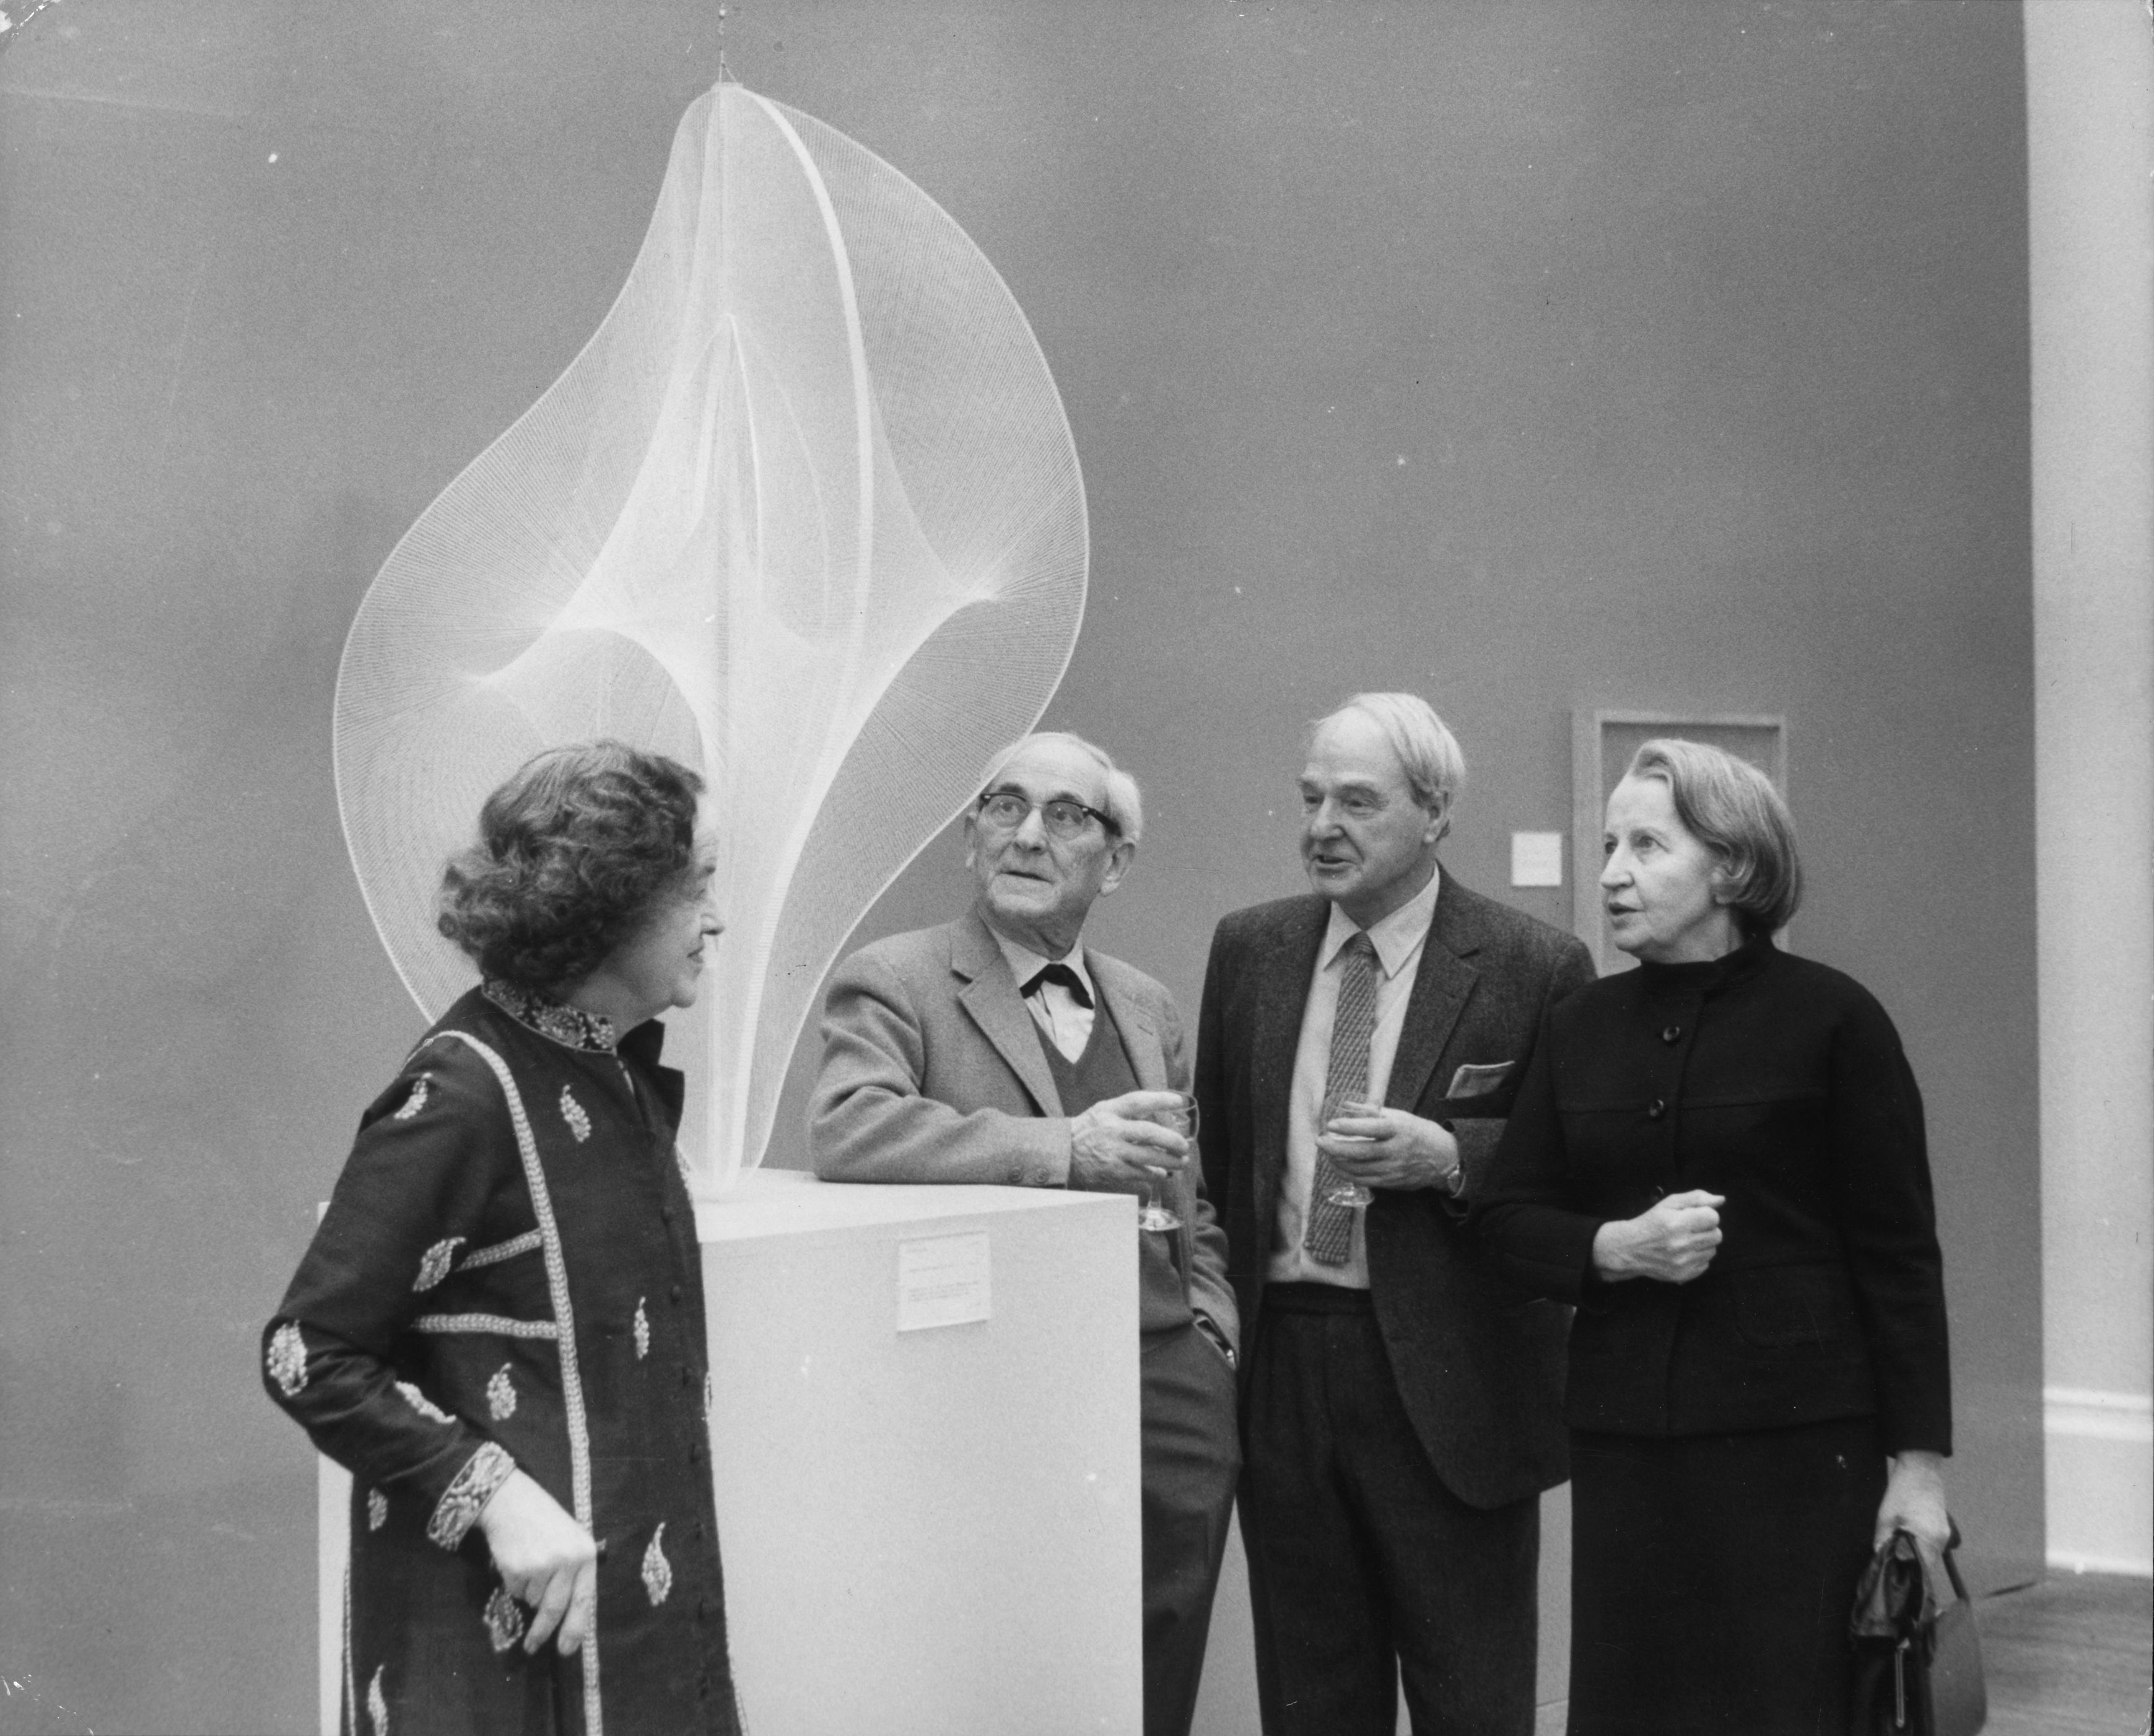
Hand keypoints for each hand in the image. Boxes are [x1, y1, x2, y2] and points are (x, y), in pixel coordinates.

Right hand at [477, 1469, 598, 1654]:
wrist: (512, 1502)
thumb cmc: (544, 1522)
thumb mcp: (570, 1541)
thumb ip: (573, 1573)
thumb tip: (567, 1616)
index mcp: (585, 1554)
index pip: (585, 1600)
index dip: (575, 1629)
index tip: (567, 1650)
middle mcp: (567, 1561)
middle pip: (556, 1610)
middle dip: (543, 1632)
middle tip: (533, 1646)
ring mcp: (542, 1566)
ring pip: (532, 1601)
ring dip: (527, 1593)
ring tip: (528, 1566)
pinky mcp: (518, 1569)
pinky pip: (515, 1592)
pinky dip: (514, 1584)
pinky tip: (515, 1562)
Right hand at [1069, 1090, 1189, 1191]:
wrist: (1062, 1154)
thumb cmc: (1087, 1131)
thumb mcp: (1102, 1112)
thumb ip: (1127, 1111)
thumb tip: (1159, 1114)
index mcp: (1109, 1111)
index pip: (1137, 1101)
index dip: (1160, 1100)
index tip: (1180, 1100)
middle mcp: (1111, 1129)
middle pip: (1148, 1132)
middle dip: (1171, 1139)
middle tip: (1184, 1145)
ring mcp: (1112, 1152)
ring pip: (1148, 1156)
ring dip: (1169, 1160)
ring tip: (1181, 1162)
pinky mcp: (1112, 1171)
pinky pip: (1140, 1173)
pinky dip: (1154, 1174)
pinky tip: (1162, 1174)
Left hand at [1317, 1102, 1460, 1191]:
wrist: (1443, 1159)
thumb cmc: (1419, 1133)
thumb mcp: (1400, 1116)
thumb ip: (1373, 1112)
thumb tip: (1347, 1105)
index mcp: (1400, 1129)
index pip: (1372, 1128)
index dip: (1350, 1127)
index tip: (1331, 1124)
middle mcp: (1396, 1151)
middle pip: (1361, 1152)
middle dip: (1336, 1147)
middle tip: (1320, 1141)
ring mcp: (1394, 1169)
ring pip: (1359, 1169)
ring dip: (1338, 1162)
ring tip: (1326, 1153)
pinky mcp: (1392, 1183)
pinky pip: (1364, 1181)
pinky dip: (1347, 1174)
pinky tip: (1338, 1167)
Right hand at [1591, 1190, 1723, 1282]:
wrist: (1630, 1249)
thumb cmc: (1651, 1223)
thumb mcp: (1669, 1204)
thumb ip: (1696, 1198)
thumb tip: (1721, 1200)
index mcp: (1677, 1223)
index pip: (1713, 1217)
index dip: (1705, 1214)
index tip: (1693, 1216)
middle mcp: (1681, 1244)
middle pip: (1717, 1235)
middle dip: (1706, 1229)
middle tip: (1690, 1228)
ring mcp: (1683, 1262)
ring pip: (1713, 1250)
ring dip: (1703, 1244)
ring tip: (1686, 1240)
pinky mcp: (1684, 1274)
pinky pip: (1706, 1264)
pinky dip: (1698, 1257)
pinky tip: (1684, 1252)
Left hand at [1874, 1450, 1950, 1568]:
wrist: (1920, 1472)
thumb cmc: (1901, 1494)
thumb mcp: (1885, 1519)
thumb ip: (1883, 1543)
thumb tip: (1882, 1560)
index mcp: (1927, 1540)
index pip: (1921, 1571)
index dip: (1908, 1575)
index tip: (1896, 1575)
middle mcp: (1940, 1541)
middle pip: (1927, 1564)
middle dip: (1911, 1565)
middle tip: (1895, 1562)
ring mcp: (1945, 1535)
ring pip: (1931, 1555)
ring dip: (1917, 1556)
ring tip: (1901, 1548)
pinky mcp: (1945, 1529)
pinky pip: (1934, 1545)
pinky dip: (1922, 1546)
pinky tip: (1910, 1538)